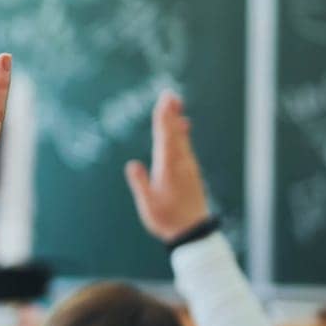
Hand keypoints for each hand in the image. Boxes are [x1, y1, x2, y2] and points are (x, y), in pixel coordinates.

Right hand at [124, 91, 209, 240]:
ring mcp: (189, 167)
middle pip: (176, 133)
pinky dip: (182, 134)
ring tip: (176, 106)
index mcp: (168, 167)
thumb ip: (140, 183)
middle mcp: (181, 163)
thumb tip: (132, 164)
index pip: (165, 137)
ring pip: (182, 139)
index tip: (164, 101)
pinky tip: (183, 130)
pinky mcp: (191, 172)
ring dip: (177, 121)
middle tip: (170, 94)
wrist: (193, 231)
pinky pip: (186, 147)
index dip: (164, 117)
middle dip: (172, 113)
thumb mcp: (148, 203)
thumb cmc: (167, 219)